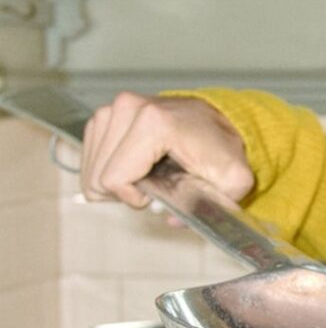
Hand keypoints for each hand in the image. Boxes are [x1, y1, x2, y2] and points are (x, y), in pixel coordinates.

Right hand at [80, 91, 253, 207]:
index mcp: (155, 123)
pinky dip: (111, 168)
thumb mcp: (232, 182)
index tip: (160, 192)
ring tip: (149, 172)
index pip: (114, 179)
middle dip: (126, 190)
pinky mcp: (106, 114)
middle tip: (156, 184)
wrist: (221, 121)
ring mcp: (113, 108)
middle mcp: (128, 108)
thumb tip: (172, 220)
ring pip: (91, 169)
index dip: (135, 198)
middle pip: (98, 177)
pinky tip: (138, 163)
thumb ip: (210, 206)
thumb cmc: (223, 150)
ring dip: (118, 180)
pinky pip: (91, 158)